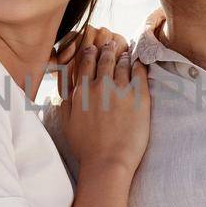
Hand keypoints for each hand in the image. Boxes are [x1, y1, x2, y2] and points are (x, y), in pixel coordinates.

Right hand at [56, 26, 150, 173]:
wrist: (108, 162)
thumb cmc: (86, 148)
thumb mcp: (67, 125)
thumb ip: (65, 104)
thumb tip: (65, 92)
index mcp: (82, 91)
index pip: (86, 63)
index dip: (89, 52)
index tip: (93, 47)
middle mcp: (101, 86)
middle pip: (105, 59)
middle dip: (108, 49)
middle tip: (111, 44)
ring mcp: (122, 90)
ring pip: (123, 64)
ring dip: (124, 56)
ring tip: (126, 53)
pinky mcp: (140, 97)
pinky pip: (140, 74)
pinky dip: (139, 65)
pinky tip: (139, 63)